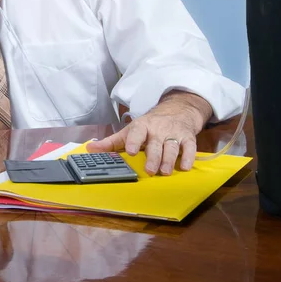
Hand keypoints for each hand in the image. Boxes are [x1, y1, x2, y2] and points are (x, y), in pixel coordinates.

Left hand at [87, 90, 211, 174]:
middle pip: (155, 144)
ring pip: (172, 147)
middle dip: (153, 156)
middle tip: (150, 170)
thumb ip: (111, 142)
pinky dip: (189, 157)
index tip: (131, 150)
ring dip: (169, 159)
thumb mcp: (129, 130)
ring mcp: (173, 133)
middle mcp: (157, 130)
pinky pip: (190, 147)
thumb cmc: (149, 124)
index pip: (137, 132)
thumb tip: (90, 149)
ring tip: (165, 172)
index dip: (133, 141)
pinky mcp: (188, 138)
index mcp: (142, 126)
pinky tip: (185, 167)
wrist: (176, 109)